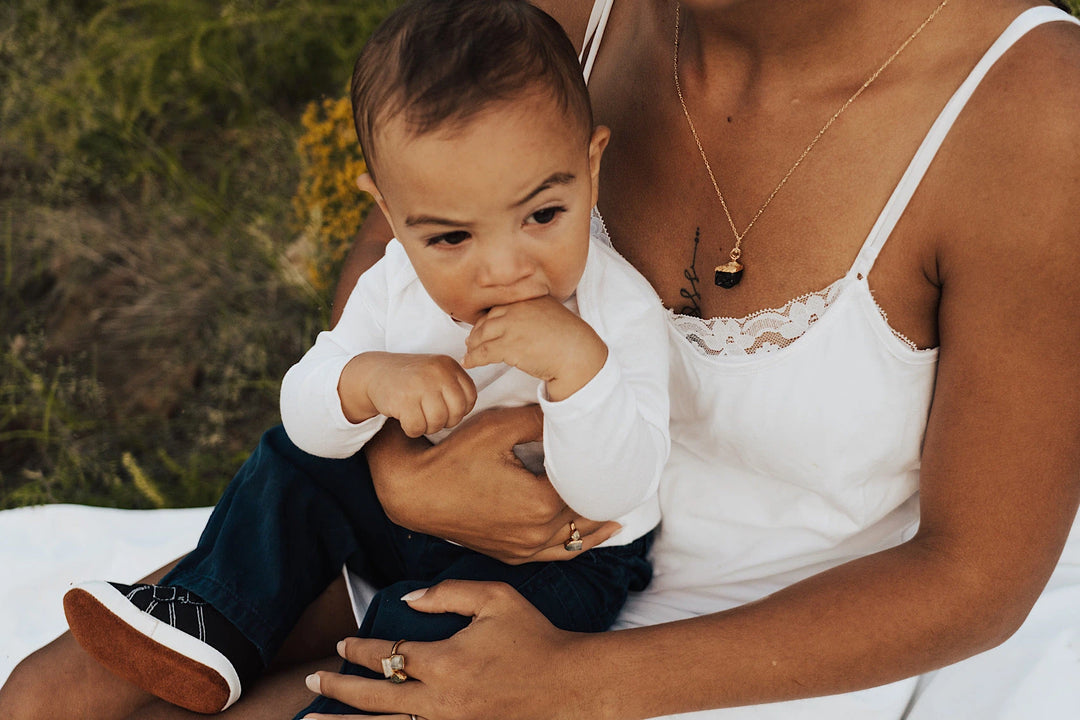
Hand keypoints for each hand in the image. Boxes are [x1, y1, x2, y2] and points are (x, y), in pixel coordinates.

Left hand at [303, 581, 596, 719]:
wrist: (570, 687)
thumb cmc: (535, 639)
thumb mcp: (495, 599)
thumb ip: (448, 594)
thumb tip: (406, 601)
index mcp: (446, 661)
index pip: (386, 655)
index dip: (358, 650)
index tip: (341, 645)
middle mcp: (440, 700)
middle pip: (374, 699)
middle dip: (338, 689)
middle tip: (312, 680)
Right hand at [346, 353, 477, 437]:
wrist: (376, 372)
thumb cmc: (411, 379)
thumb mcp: (436, 373)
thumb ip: (454, 387)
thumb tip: (466, 413)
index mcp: (448, 365)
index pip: (470, 396)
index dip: (460, 410)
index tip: (447, 410)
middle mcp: (436, 372)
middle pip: (456, 412)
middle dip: (446, 422)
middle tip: (432, 418)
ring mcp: (419, 385)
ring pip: (438, 422)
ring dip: (428, 427)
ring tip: (419, 418)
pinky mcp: (402, 399)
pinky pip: (417, 428)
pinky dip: (412, 430)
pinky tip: (406, 420)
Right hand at [364, 405, 618, 563]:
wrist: (412, 492)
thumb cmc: (453, 457)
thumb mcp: (499, 427)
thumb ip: (540, 420)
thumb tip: (568, 409)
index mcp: (541, 503)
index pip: (587, 489)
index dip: (604, 475)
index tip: (620, 462)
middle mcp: (536, 533)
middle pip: (584, 518)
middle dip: (604, 501)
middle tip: (627, 487)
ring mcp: (522, 548)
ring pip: (573, 543)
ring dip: (595, 530)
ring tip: (617, 520)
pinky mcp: (508, 554)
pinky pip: (552, 555)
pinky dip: (573, 547)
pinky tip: (582, 542)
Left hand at [463, 296, 607, 400]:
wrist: (577, 354)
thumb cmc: (569, 339)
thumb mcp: (551, 313)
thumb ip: (533, 311)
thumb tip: (519, 323)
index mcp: (527, 297)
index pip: (499, 307)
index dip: (487, 319)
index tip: (482, 326)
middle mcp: (517, 308)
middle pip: (487, 320)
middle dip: (477, 332)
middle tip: (472, 341)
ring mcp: (511, 326)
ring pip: (482, 335)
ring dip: (473, 346)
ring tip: (470, 353)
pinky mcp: (508, 345)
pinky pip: (483, 352)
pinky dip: (473, 358)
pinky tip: (468, 362)